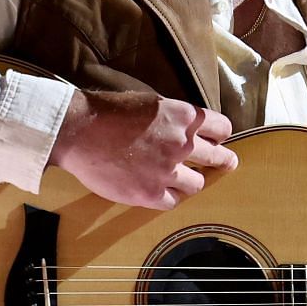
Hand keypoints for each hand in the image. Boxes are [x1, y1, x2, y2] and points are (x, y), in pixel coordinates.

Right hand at [49, 90, 238, 209]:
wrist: (79, 130)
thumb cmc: (110, 112)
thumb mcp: (152, 103)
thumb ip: (175, 118)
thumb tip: (191, 130)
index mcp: (184, 117)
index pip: (222, 128)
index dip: (220, 135)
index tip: (218, 140)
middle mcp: (182, 144)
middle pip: (218, 157)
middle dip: (223, 160)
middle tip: (227, 163)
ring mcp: (167, 171)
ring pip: (197, 183)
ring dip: (191, 181)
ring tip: (184, 180)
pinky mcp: (150, 193)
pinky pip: (173, 202)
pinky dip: (169, 197)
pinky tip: (161, 191)